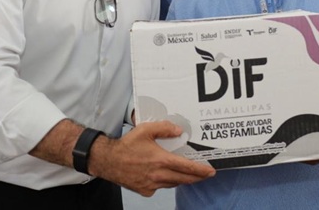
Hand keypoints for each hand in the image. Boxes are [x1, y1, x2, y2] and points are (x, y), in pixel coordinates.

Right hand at [91, 121, 214, 196]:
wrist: (108, 160)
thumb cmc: (126, 145)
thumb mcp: (146, 129)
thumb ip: (164, 128)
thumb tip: (178, 131)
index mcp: (161, 160)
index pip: (187, 167)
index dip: (201, 170)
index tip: (211, 171)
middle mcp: (158, 175)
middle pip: (184, 179)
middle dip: (197, 177)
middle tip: (206, 174)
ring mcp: (151, 184)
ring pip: (173, 183)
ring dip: (182, 179)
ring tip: (188, 173)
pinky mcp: (145, 190)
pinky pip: (161, 187)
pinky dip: (166, 181)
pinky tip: (165, 174)